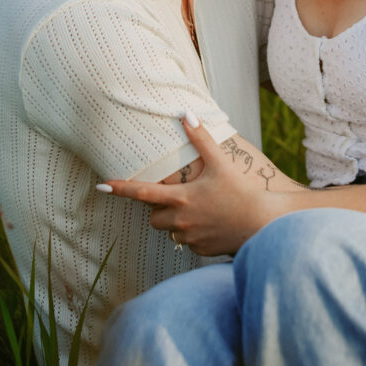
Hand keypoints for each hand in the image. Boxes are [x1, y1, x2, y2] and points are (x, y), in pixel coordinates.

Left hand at [101, 119, 296, 254]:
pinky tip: (212, 222)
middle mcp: (180, 221)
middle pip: (154, 216)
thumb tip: (187, 115)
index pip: (142, 193)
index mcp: (181, 198)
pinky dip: (193, 232)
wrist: (263, 225)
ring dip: (176, 220)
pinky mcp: (201, 251)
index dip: (120, 189)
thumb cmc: (242, 192)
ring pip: (170, 230)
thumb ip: (201, 139)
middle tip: (179, 195)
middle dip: (159, 207)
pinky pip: (187, 242)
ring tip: (201, 208)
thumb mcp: (221, 163)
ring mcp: (190, 239)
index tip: (102, 185)